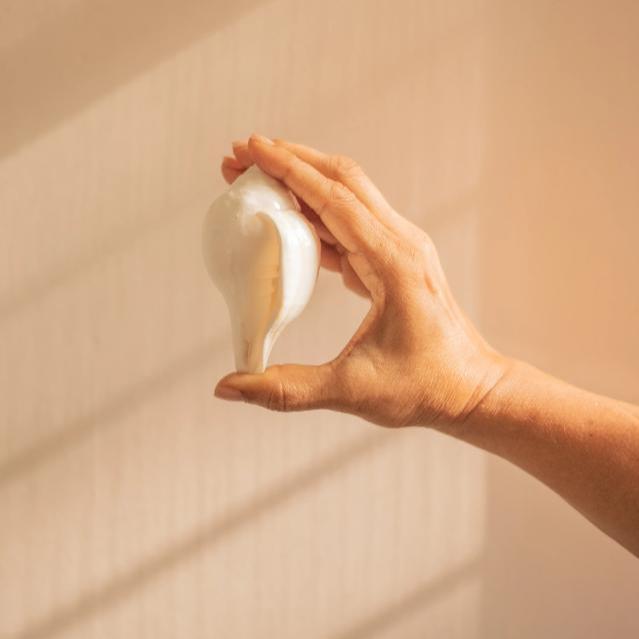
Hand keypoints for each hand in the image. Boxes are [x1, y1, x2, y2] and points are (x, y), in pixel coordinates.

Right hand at [215, 134, 507, 427]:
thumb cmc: (423, 388)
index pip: (334, 198)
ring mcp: (401, 247)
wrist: (469, 390)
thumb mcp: (351, 392)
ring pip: (347, 195)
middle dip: (289, 160)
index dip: (288, 169)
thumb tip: (228, 387)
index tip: (249, 149)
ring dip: (301, 181)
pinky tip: (289, 217)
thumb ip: (286, 389)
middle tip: (241, 155)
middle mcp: (401, 242)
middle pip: (341, 179)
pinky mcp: (395, 260)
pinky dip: (317, 212)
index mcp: (393, 262)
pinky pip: (352, 222)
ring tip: (256, 178)